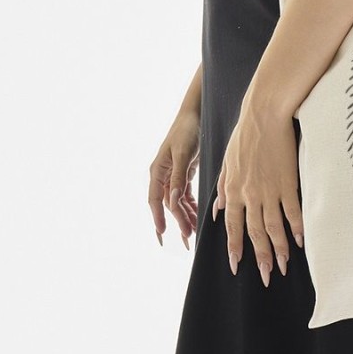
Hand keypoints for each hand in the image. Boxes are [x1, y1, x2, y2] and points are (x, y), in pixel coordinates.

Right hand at [148, 110, 199, 248]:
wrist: (196, 114)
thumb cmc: (187, 130)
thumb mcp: (183, 153)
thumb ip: (179, 177)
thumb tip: (172, 200)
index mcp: (158, 171)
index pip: (155, 200)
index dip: (158, 217)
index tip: (164, 234)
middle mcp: (163, 175)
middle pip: (168, 204)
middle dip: (177, 221)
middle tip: (187, 239)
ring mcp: (173, 175)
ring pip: (177, 202)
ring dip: (185, 216)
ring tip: (195, 231)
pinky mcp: (184, 173)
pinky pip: (185, 195)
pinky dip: (191, 206)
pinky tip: (197, 216)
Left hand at [213, 102, 302, 286]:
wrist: (264, 112)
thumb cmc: (245, 133)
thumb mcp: (227, 160)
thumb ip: (222, 187)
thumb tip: (218, 209)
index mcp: (233, 189)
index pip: (233, 226)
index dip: (235, 248)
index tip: (236, 267)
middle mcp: (249, 194)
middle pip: (254, 233)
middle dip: (259, 258)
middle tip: (264, 278)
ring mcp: (269, 189)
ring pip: (273, 227)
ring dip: (278, 250)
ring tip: (282, 268)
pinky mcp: (288, 181)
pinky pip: (293, 211)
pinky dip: (297, 228)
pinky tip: (301, 242)